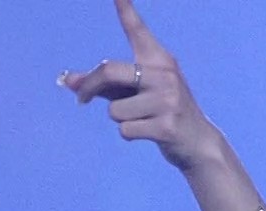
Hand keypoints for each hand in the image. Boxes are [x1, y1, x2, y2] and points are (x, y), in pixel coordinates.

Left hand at [60, 0, 220, 171]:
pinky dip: (130, 134)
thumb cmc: (159, 112)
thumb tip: (67, 81)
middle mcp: (165, 75)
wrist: (198, 142)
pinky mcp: (167, 126)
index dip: (126, 9)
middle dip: (90, 86)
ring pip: (114, 109)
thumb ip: (101, 84)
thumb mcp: (132, 93)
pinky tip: (150, 133)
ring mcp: (168, 101)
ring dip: (120, 118)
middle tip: (81, 99)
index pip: (137, 31)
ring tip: (143, 120)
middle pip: (109, 70)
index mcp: (158, 61)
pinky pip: (125, 129)